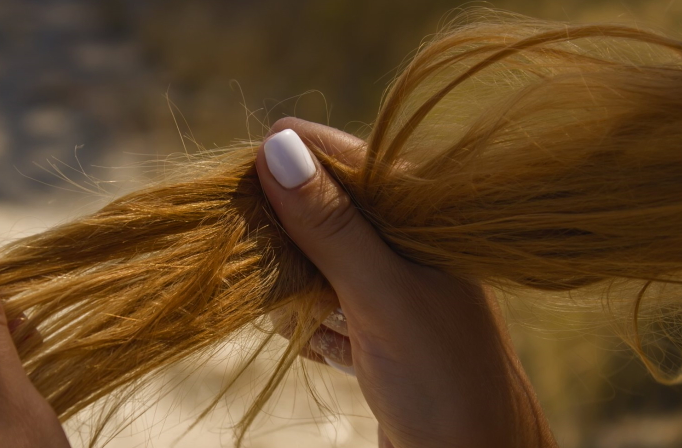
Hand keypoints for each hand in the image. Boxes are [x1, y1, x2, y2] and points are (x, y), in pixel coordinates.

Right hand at [258, 119, 556, 447]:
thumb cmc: (442, 378)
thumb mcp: (381, 295)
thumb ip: (330, 225)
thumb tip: (276, 147)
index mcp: (422, 213)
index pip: (342, 159)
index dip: (289, 166)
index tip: (239, 185)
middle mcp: (404, 241)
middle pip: (318, 211)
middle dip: (289, 244)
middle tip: (282, 276)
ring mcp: (387, 283)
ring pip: (311, 262)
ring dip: (297, 294)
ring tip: (317, 324)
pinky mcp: (372, 324)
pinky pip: (318, 305)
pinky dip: (311, 327)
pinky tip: (328, 349)